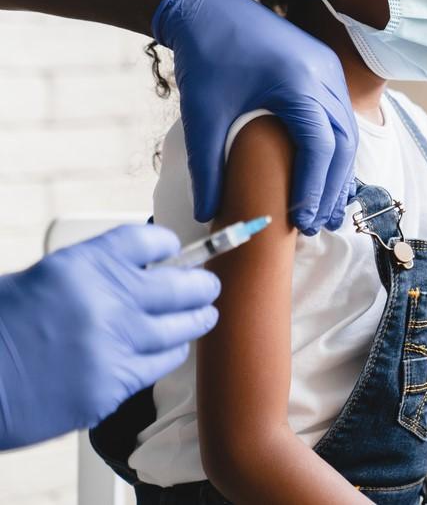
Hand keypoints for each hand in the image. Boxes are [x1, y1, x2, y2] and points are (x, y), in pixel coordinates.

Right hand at [0, 223, 219, 449]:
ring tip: (202, 317)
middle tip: (208, 286)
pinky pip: (163, 363)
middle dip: (203, 284)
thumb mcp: (44, 278)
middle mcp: (110, 300)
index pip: (154, 241)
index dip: (170, 245)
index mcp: (88, 264)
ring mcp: (116, 344)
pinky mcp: (114, 384)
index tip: (175, 251)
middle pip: (185, 284)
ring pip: (185, 326)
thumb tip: (143, 269)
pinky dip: (170, 354)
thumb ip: (96, 272)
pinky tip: (168, 350)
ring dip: (196, 320)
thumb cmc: (2, 327)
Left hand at [153, 0, 357, 233]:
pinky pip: (340, 116)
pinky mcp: (324, 69)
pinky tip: (325, 174)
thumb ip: (208, 167)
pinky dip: (335, 150)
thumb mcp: (202, 113)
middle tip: (316, 225)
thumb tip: (211, 213)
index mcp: (299, 82)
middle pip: (344, 143)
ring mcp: (329, 69)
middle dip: (333, 187)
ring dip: (338, 172)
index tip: (301, 222)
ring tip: (325, 210)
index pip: (320, 146)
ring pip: (348, 131)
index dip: (314, 188)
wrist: (208, 6)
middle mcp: (325, 74)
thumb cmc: (206, 55)